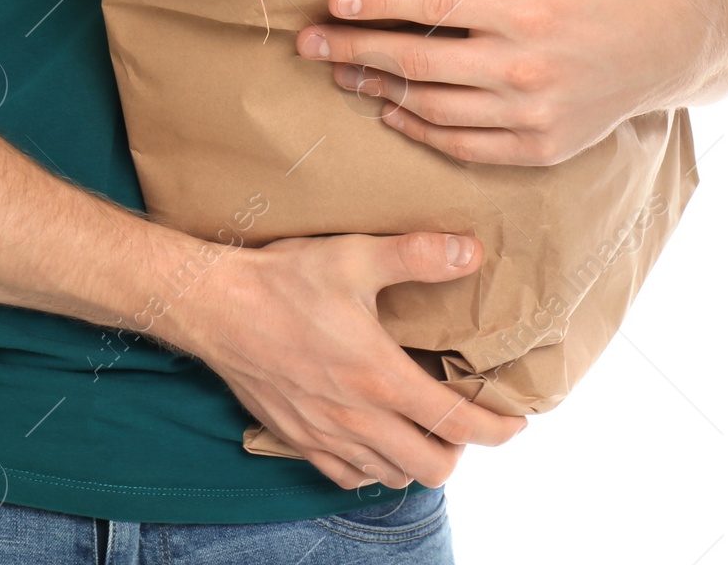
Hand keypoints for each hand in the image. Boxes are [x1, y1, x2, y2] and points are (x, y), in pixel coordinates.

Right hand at [168, 230, 526, 489]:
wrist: (213, 306)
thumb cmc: (282, 280)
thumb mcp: (353, 255)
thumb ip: (416, 255)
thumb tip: (471, 251)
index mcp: (379, 376)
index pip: (458, 424)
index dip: (497, 430)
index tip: (513, 422)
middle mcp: (357, 417)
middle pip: (431, 467)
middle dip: (459, 449)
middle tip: (458, 416)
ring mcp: (324, 434)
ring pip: (391, 476)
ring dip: (415, 458)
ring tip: (418, 424)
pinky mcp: (296, 437)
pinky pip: (346, 476)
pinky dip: (370, 466)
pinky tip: (371, 435)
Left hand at [296, 0, 708, 165]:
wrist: (671, 53)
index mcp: (527, 12)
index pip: (435, 5)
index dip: (380, 1)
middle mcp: (522, 68)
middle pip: (418, 62)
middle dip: (353, 51)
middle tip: (307, 45)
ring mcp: (529, 115)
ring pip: (433, 108)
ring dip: (377, 91)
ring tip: (338, 74)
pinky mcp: (536, 149)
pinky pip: (462, 146)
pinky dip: (419, 130)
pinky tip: (389, 112)